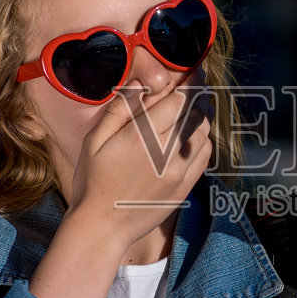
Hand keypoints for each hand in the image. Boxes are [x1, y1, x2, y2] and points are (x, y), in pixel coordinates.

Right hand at [68, 69, 212, 251]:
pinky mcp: (185, 187)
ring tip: (198, 103)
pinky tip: (194, 132)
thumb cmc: (92, 182)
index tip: (194, 69)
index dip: (191, 80)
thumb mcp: (94, 141)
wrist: (102, 228)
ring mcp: (179, 172)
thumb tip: (138, 84)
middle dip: (201, 92)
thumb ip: (118, 110)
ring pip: (203, 132)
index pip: (180, 99)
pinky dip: (204, 138)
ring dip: (204, 114)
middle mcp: (166, 153)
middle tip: (198, 81)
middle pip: (197, 112)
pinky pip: (204, 155)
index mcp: (142, 137)